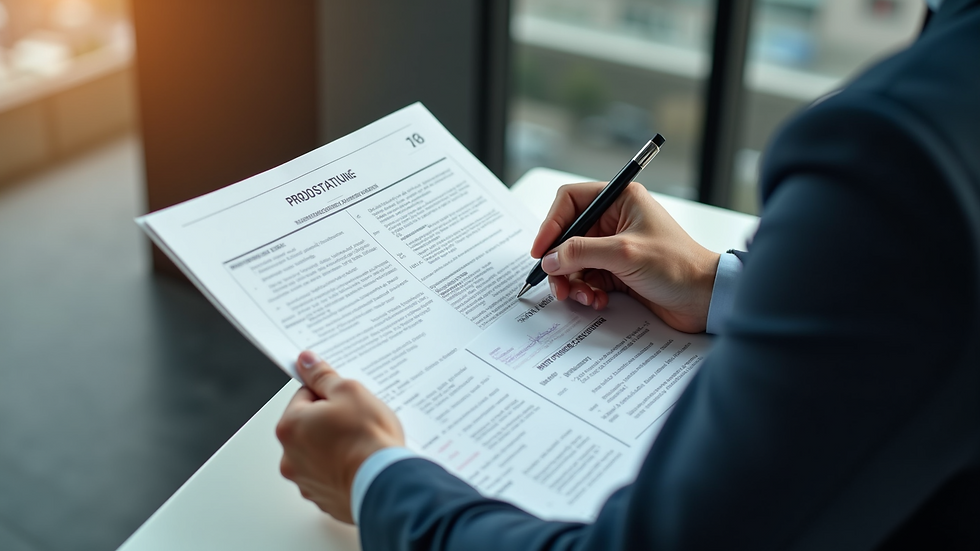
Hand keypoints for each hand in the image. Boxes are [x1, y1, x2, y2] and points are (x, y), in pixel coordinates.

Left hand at [276, 351, 404, 522]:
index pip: (304, 396)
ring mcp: (306, 480)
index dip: (329, 394)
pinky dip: (342, 469)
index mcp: (290, 426)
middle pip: (309, 426)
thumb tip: (307, 362)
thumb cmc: (367, 439)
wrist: (386, 483)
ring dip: (335, 446)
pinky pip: (330, 475)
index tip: (346, 398)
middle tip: (357, 420)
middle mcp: (290, 456)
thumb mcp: (349, 392)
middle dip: (330, 421)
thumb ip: (323, 376)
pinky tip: (360, 463)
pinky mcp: (323, 498)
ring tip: (362, 443)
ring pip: (319, 452)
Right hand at [531, 182, 719, 332]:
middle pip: (568, 235)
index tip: (541, 250)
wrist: (704, 298)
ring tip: (580, 297)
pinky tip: (597, 300)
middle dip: (559, 261)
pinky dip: (586, 291)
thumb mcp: (624, 253)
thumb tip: (549, 258)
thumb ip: (581, 252)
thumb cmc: (678, 266)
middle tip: (555, 283)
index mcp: (620, 200)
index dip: (551, 224)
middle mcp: (615, 220)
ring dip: (572, 281)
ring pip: (574, 261)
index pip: (570, 201)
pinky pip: (587, 278)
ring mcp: (615, 247)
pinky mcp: (617, 271)